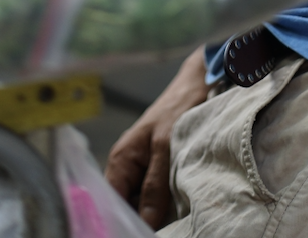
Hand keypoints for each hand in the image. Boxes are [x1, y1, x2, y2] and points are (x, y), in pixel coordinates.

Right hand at [105, 46, 209, 227]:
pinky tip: (173, 211)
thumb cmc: (179, 109)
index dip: (119, 221)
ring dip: (152, 213)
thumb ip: (154, 186)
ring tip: (168, 224)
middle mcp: (126, 167)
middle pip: (125, 205)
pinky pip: (153, 194)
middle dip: (138, 219)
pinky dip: (162, 203)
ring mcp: (142, 168)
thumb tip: (144, 223)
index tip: (135, 233)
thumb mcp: (166, 147)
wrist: (197, 84)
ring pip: (140, 201)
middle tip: (159, 230)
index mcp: (121, 159)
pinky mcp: (157, 168)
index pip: (110, 202)